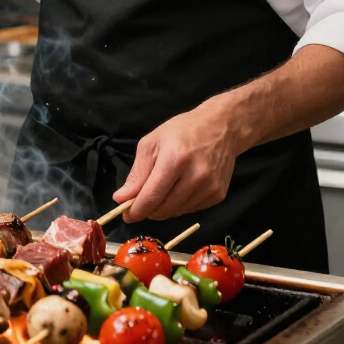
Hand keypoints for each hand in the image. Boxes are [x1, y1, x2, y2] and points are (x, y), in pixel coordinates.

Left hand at [112, 99, 239, 221]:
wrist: (222, 128)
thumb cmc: (182, 131)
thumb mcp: (152, 143)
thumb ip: (137, 173)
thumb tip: (121, 198)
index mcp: (175, 160)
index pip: (151, 197)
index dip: (136, 211)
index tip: (126, 215)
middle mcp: (195, 177)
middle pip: (163, 210)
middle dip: (148, 210)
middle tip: (142, 201)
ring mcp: (209, 188)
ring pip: (176, 213)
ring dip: (164, 207)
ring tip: (165, 187)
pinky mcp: (218, 195)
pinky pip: (191, 210)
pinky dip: (180, 204)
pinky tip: (181, 187)